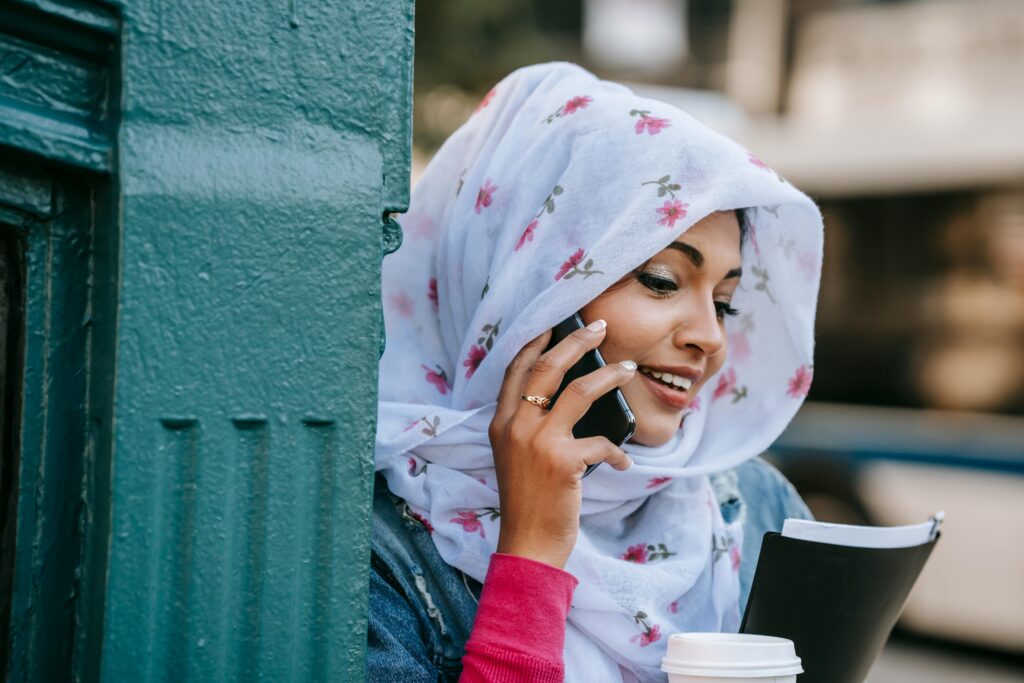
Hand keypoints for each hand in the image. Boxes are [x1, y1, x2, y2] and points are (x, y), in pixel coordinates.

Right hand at [488, 319, 635, 568]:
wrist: (527, 545)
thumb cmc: (529, 502)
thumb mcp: (518, 458)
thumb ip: (533, 428)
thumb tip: (574, 398)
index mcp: (502, 423)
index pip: (516, 370)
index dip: (536, 342)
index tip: (555, 324)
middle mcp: (516, 426)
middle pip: (548, 367)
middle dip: (576, 340)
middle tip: (600, 327)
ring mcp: (538, 442)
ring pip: (580, 390)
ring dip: (609, 376)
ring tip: (628, 369)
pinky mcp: (563, 461)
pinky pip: (602, 442)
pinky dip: (618, 452)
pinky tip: (623, 462)